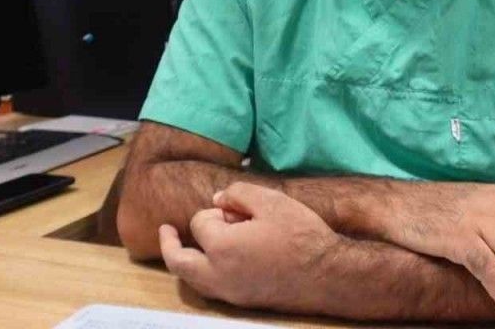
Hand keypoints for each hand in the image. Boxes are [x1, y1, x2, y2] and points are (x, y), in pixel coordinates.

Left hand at [159, 183, 339, 311]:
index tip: (233, 207)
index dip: (215, 210)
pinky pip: (209, 289)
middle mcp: (218, 274)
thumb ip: (239, 194)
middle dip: (170, 244)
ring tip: (185, 247)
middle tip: (166, 231)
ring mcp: (229, 292)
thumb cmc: (302, 235)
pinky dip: (202, 274)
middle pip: (179, 262)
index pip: (201, 223)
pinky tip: (215, 261)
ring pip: (192, 280)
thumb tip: (219, 199)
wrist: (327, 275)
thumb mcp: (272, 201)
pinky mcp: (241, 301)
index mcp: (222, 247)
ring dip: (185, 261)